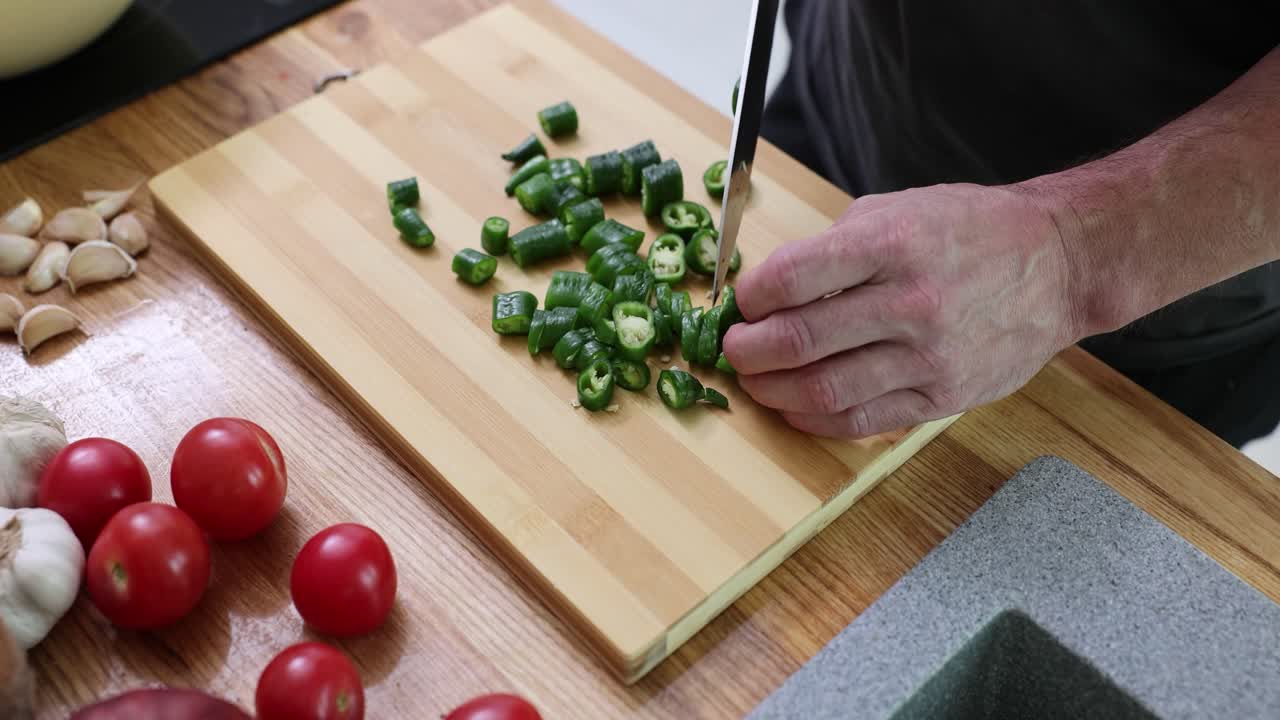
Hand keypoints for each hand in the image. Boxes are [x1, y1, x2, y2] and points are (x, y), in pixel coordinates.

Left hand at [722, 182, 1083, 437]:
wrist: (1059, 264)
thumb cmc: (971, 230)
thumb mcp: (898, 209)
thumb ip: (834, 246)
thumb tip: (771, 287)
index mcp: (892, 244)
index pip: (790, 278)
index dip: (750, 297)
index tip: (742, 303)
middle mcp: (909, 302)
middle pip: (797, 341)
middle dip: (747, 350)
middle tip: (734, 348)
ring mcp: (928, 357)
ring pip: (822, 390)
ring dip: (772, 391)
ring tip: (757, 380)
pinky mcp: (942, 397)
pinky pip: (860, 421)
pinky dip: (813, 419)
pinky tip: (795, 407)